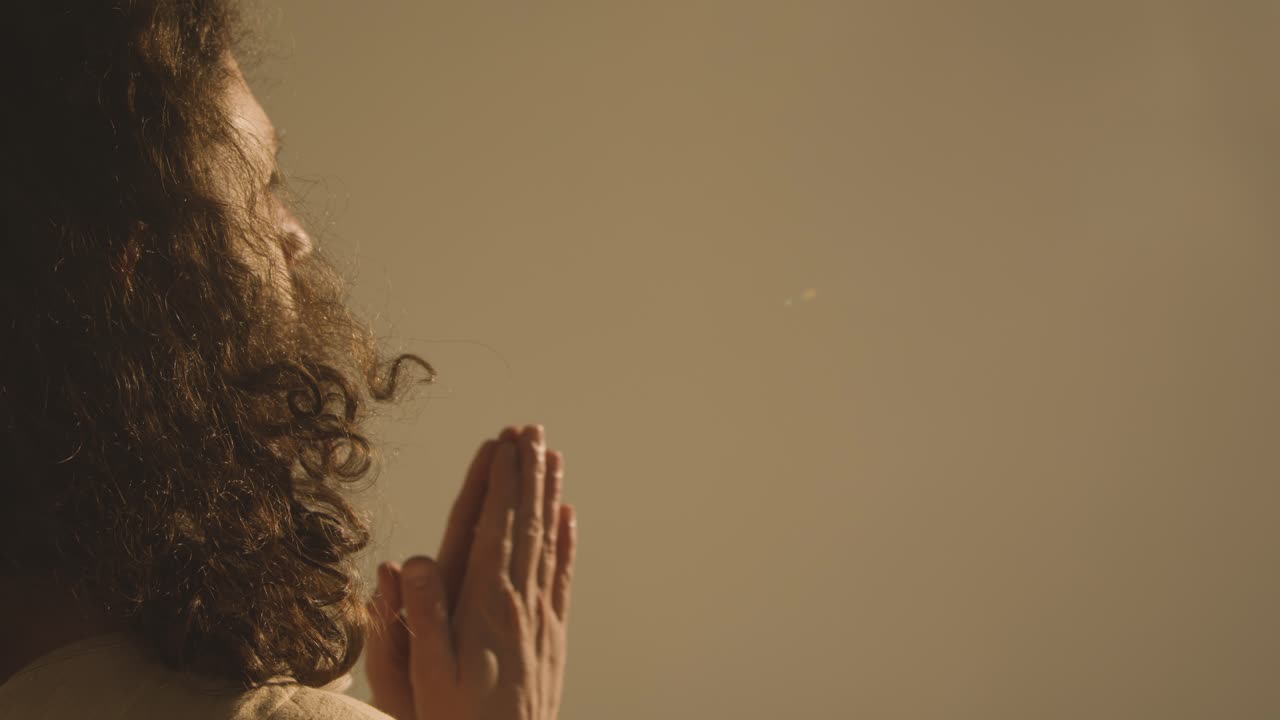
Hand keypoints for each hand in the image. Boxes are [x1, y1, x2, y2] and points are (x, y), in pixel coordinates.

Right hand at [365, 425, 576, 719]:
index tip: (506, 444)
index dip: (501, 484)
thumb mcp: (423, 675)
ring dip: (548, 496)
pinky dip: (565, 541)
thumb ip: (418, 616)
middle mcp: (518, 603)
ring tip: (552, 456)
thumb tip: (412, 560)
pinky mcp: (552, 635)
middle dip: (528, 474)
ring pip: (547, 542)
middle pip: (527, 524)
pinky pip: (561, 576)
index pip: (495, 529)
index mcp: (483, 606)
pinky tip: (567, 517)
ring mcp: (540, 617)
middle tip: (532, 430)